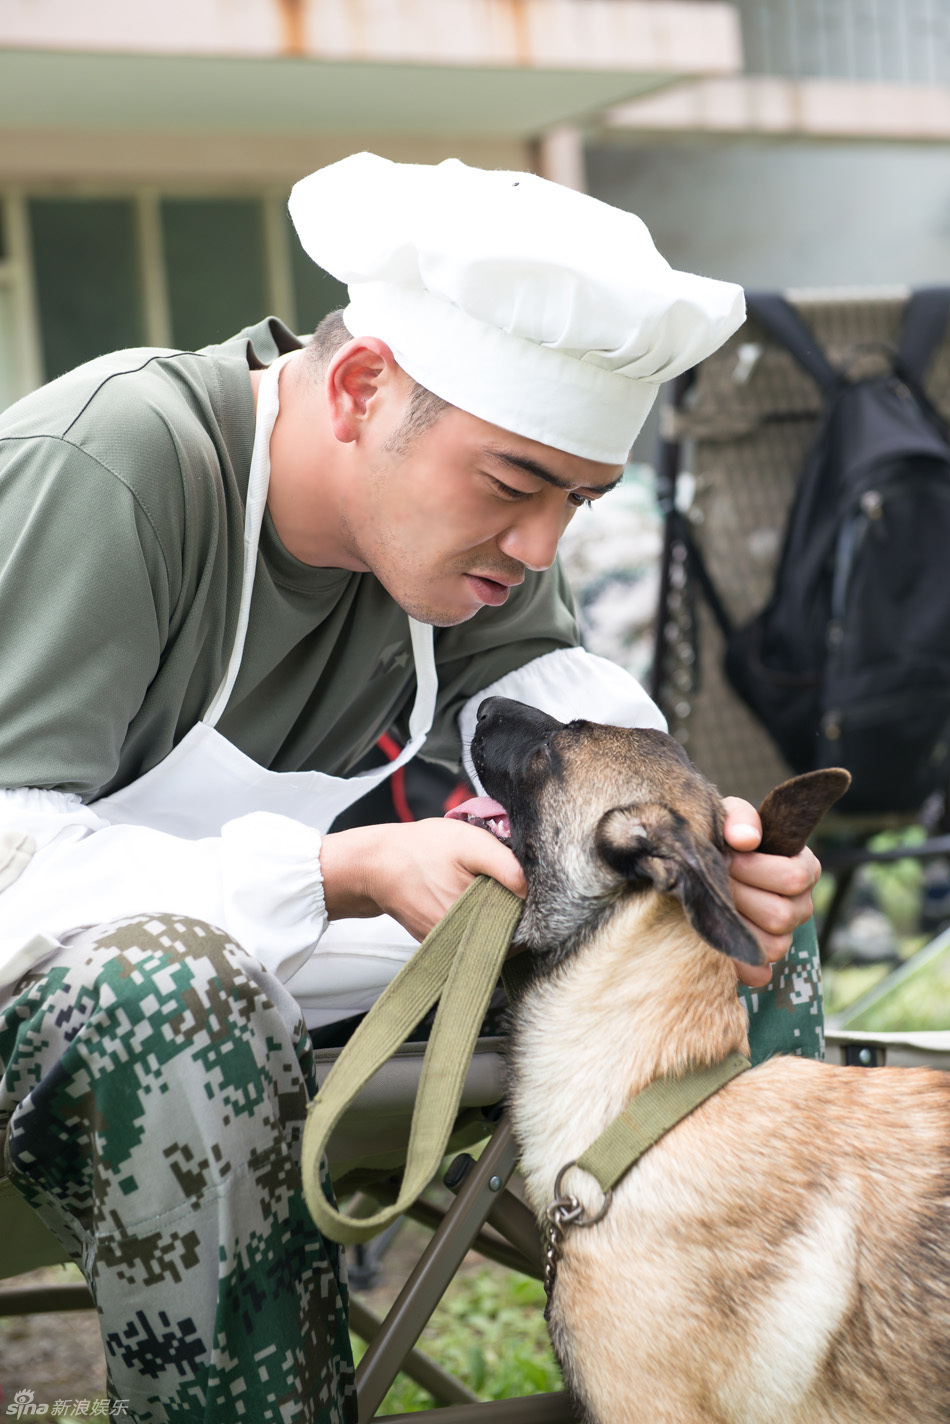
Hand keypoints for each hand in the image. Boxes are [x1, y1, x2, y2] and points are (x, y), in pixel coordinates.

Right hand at [319, 817, 525, 942]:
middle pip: (503, 936)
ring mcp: (447, 943)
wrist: (375, 864)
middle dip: (510, 913)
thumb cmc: (422, 849)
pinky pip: (464, 935)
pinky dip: (470, 918)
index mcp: (475, 919)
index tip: (525, 891)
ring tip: (480, 886)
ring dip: (491, 916)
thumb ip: (505, 866)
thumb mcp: (469, 843)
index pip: (521, 932)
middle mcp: (462, 940)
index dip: (530, 912)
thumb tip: (531, 891)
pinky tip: (463, 893)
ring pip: (484, 936)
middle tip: (503, 883)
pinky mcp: (436, 941)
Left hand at [722, 796, 820, 988]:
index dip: (756, 869)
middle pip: (782, 915)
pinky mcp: (761, 959)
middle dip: (740, 895)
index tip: (728, 857)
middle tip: (716, 881)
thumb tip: (745, 839)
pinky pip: (759, 973)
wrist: (697, 863)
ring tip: (714, 903)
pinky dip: (738, 963)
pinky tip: (717, 943)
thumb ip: (739, 818)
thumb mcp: (729, 816)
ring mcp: (784, 935)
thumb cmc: (722, 837)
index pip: (796, 878)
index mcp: (804, 868)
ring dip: (736, 925)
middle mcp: (800, 905)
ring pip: (774, 946)